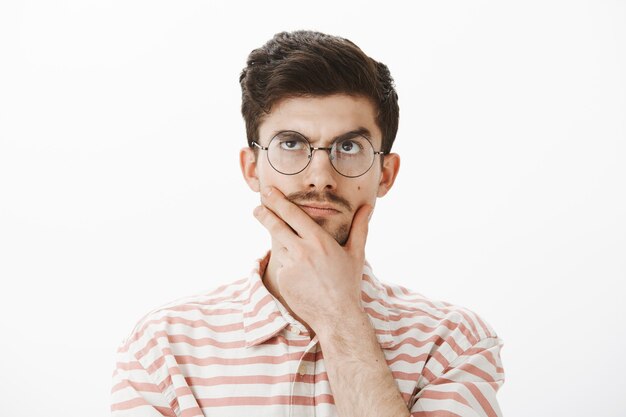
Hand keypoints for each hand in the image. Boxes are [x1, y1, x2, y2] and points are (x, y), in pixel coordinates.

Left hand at [253, 186, 372, 334]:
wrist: (337, 316)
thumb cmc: (348, 283)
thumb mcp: (356, 253)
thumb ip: (360, 227)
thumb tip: (368, 207)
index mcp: (319, 240)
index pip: (292, 214)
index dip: (278, 202)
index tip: (268, 193)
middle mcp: (302, 250)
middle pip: (276, 226)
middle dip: (264, 214)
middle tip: (257, 208)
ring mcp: (290, 265)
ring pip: (279, 247)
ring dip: (282, 246)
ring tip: (298, 256)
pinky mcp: (283, 279)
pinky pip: (281, 266)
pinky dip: (287, 267)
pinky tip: (301, 278)